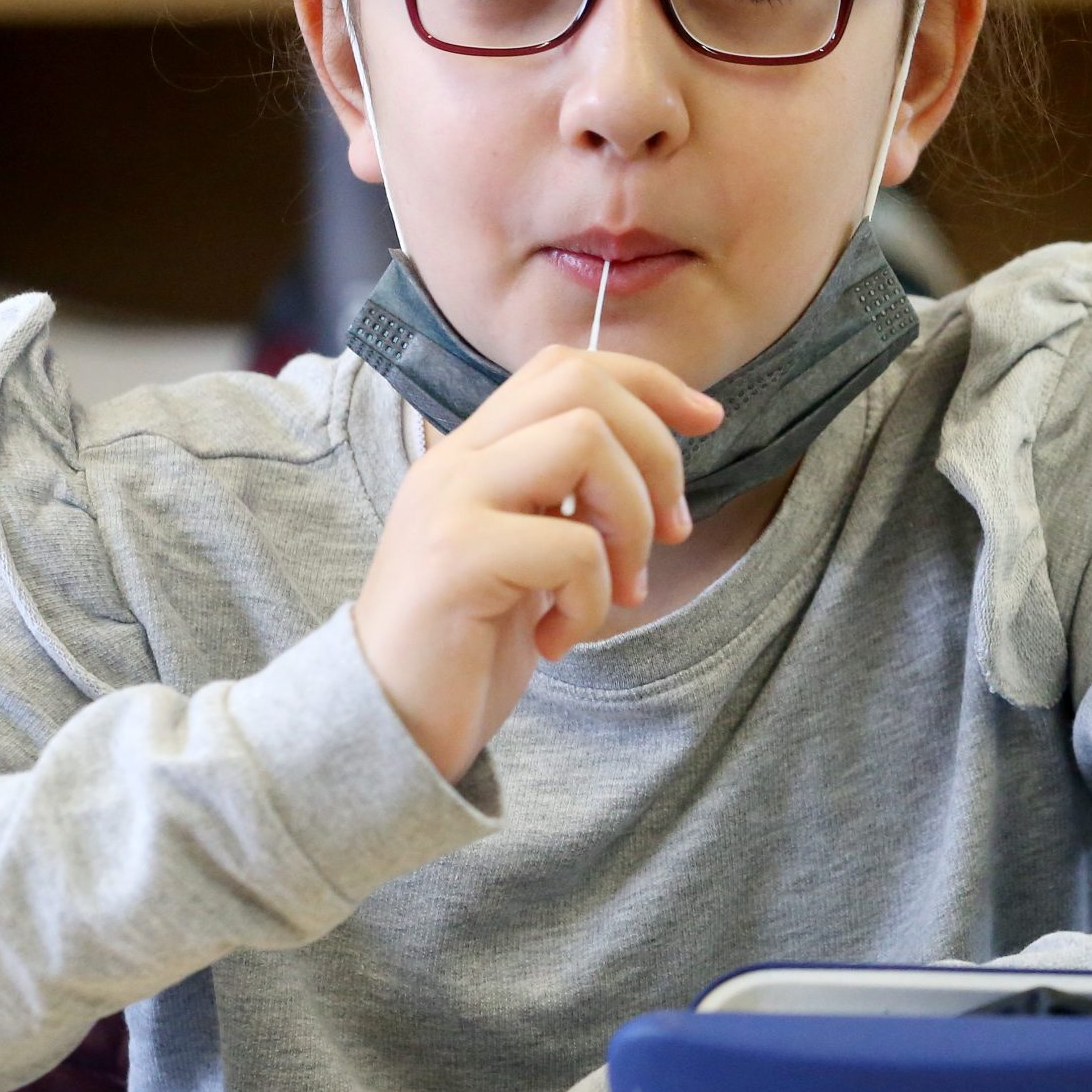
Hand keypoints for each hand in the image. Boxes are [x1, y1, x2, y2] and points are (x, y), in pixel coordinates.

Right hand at [352, 345, 723, 779]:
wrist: (383, 724)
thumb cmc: (467, 644)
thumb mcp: (526, 552)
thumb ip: (566, 498)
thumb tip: (657, 459)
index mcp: (474, 452)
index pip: (567, 367)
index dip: (650, 382)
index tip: (708, 420)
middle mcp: (454, 461)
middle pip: (582, 385)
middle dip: (655, 451)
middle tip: (670, 531)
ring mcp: (450, 503)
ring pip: (585, 443)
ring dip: (631, 522)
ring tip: (619, 591)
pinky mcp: (457, 558)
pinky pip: (572, 545)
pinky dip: (592, 599)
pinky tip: (559, 639)